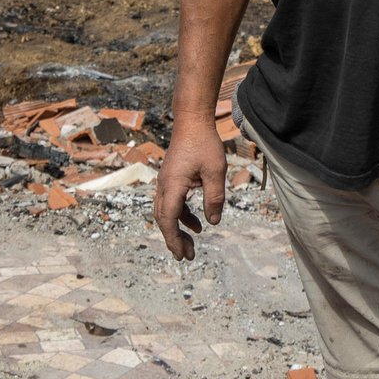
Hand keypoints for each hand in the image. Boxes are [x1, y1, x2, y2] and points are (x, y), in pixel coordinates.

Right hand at [154, 123, 227, 259]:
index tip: (182, 254)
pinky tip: (197, 223)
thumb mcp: (215, 172)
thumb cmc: (204, 144)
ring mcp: (166, 181)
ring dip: (177, 229)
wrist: (192, 121)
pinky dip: (181, 216)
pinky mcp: (171, 178)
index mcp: (173, 185)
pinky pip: (172, 203)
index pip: (168, 218)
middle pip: (163, 218)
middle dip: (173, 239)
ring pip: (166, 212)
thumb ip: (214, 198)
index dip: (174, 238)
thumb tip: (213, 222)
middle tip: (187, 257)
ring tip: (192, 245)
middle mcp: (164, 185)